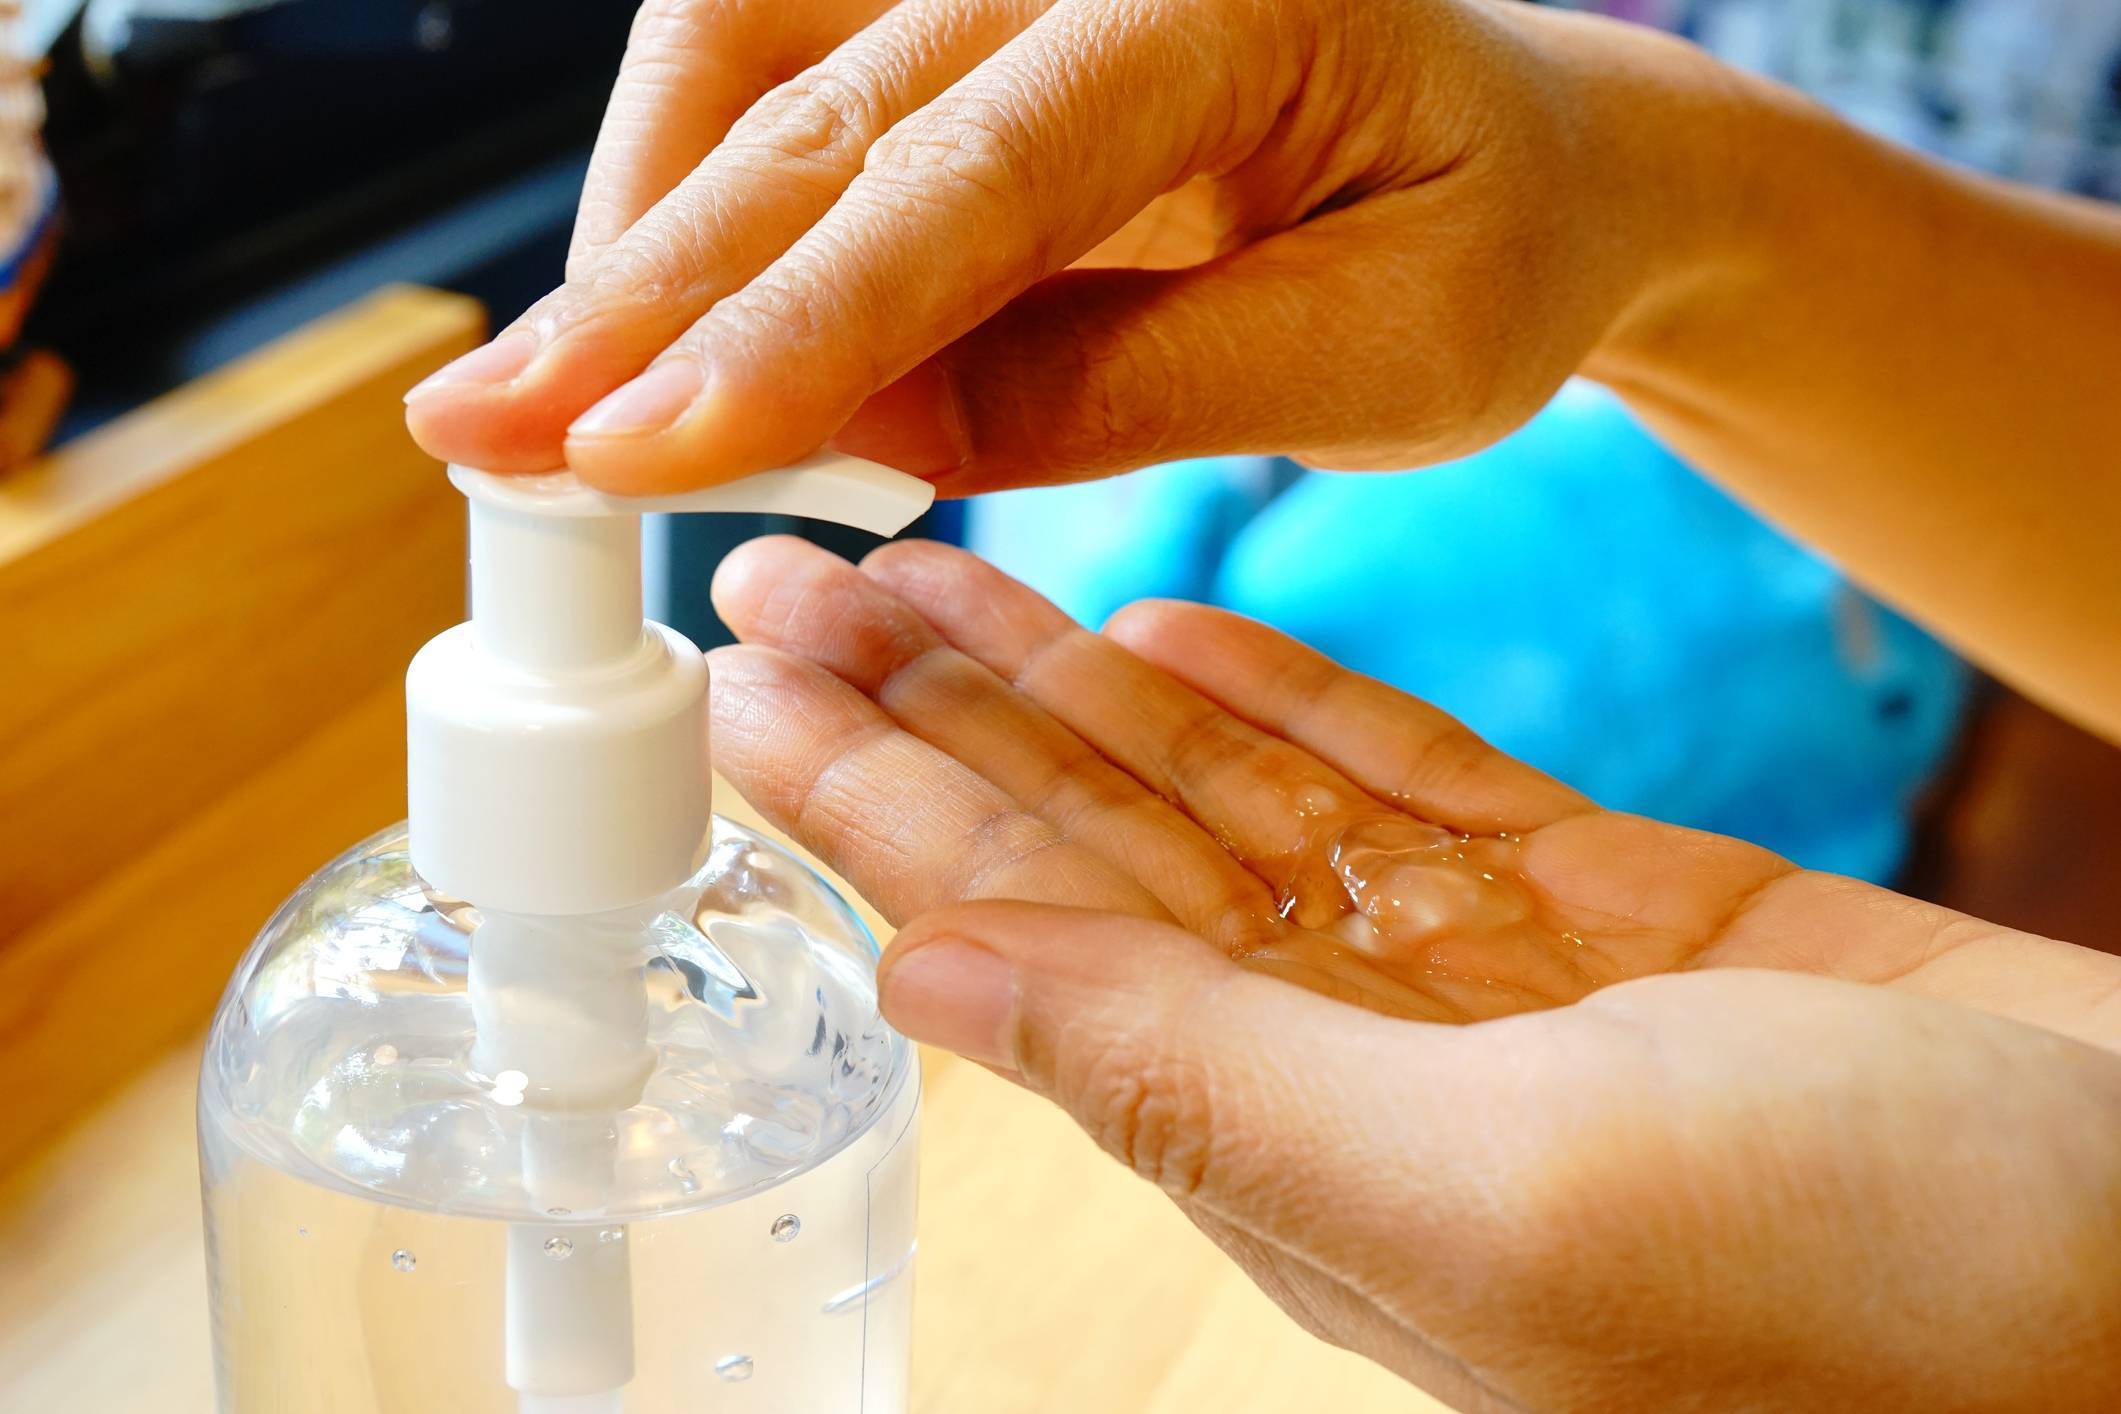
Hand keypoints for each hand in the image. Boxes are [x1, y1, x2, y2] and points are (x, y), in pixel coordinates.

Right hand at [402, 0, 1729, 494]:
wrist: (1523, 155)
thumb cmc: (1482, 252)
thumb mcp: (1375, 357)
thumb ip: (1126, 386)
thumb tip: (864, 437)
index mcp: (1238, 7)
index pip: (978, 170)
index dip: (797, 323)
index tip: (640, 451)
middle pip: (825, 105)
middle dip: (649, 289)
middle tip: (493, 438)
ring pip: (757, 54)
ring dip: (642, 236)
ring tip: (550, 404)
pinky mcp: (965, 13)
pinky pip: (782, 67)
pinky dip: (700, 200)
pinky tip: (655, 327)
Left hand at [705, 536, 2120, 1411]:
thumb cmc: (1880, 1303)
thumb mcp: (1498, 1203)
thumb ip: (1199, 1090)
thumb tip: (927, 990)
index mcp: (1299, 1159)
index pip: (1022, 952)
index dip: (872, 814)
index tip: (747, 691)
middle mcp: (1361, 1073)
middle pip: (1094, 860)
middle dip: (936, 722)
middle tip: (793, 582)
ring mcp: (1485, 990)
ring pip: (1226, 803)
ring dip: (1075, 687)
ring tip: (932, 574)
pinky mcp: (1616, 916)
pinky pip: (1399, 784)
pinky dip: (1282, 698)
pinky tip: (1165, 628)